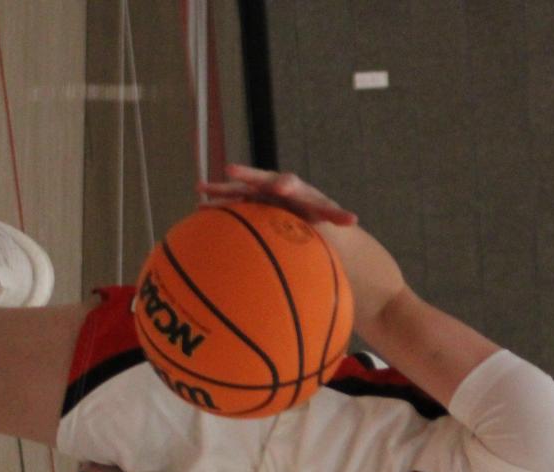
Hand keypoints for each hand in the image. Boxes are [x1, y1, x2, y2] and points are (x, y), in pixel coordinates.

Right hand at [198, 163, 357, 226]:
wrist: (302, 211)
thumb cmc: (316, 213)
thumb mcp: (326, 214)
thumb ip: (337, 215)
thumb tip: (354, 219)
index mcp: (294, 187)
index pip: (290, 183)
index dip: (285, 183)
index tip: (282, 186)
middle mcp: (273, 185)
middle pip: (259, 178)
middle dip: (247, 174)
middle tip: (232, 170)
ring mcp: (258, 193)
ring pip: (239, 189)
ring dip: (222, 188)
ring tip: (201, 187)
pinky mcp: (248, 202)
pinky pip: (230, 202)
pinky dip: (217, 204)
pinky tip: (199, 208)